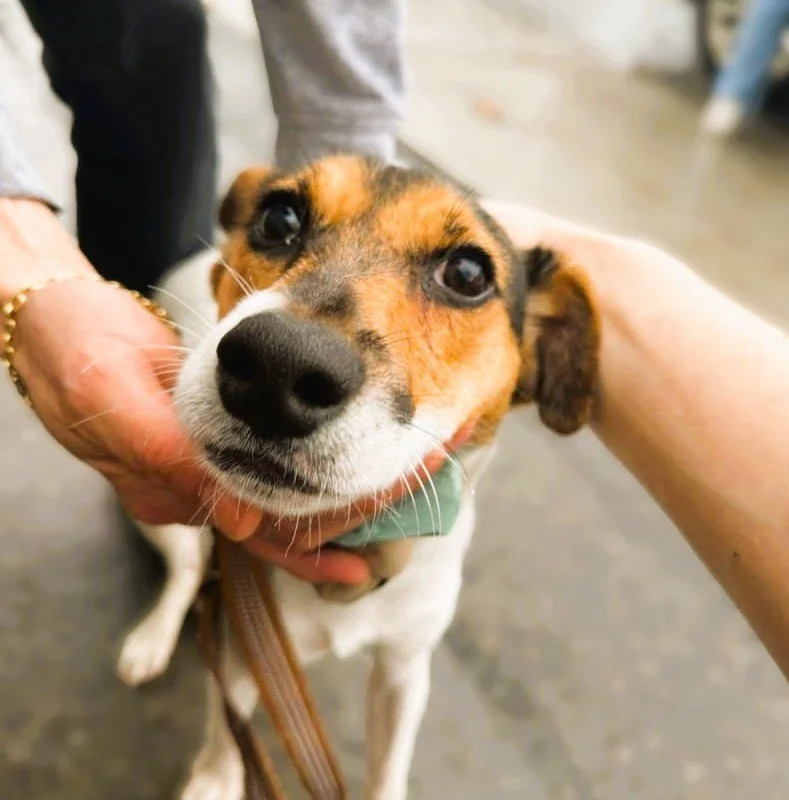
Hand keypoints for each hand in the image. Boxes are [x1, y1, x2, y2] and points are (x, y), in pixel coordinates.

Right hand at [3, 200, 449, 584]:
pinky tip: (356, 455)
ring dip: (341, 490)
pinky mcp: (214, 431)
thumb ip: (171, 461)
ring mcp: (204, 460)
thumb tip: (243, 524)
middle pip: (282, 522)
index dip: (320, 538)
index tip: (377, 532)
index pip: (258, 533)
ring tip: (403, 483)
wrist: (58, 316)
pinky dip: (317, 460)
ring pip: (283, 492)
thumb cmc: (75, 351)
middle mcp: (193, 488)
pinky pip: (274, 458)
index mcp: (168, 493)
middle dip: (347, 518)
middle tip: (414, 495)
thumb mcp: (114, 400)